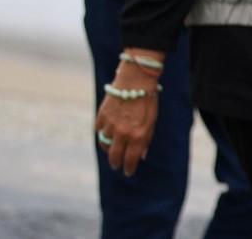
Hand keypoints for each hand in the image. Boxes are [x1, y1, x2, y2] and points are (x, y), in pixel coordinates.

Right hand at [93, 48, 164, 176]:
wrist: (136, 80)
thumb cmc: (148, 101)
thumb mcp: (152, 121)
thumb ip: (146, 139)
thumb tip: (142, 155)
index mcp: (138, 135)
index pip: (130, 160)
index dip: (128, 168)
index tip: (128, 172)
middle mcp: (123, 133)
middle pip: (114, 156)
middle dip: (116, 163)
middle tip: (117, 165)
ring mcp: (111, 125)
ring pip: (105, 144)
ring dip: (108, 148)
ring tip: (112, 149)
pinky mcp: (102, 116)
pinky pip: (99, 131)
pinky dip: (103, 133)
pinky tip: (107, 133)